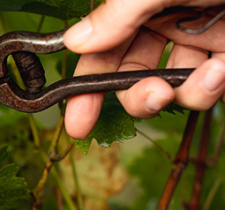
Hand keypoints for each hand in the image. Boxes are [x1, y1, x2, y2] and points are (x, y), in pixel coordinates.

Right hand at [63, 0, 224, 138]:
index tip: (76, 123)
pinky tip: (222, 69)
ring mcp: (201, 40)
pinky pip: (208, 88)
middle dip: (138, 97)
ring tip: (210, 75)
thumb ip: (117, 15)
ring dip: (185, 92)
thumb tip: (74, 42)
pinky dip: (210, 88)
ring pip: (173, 88)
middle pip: (133, 75)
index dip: (86, 86)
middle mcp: (165, 22)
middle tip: (149, 100)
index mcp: (139, 4)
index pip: (102, 50)